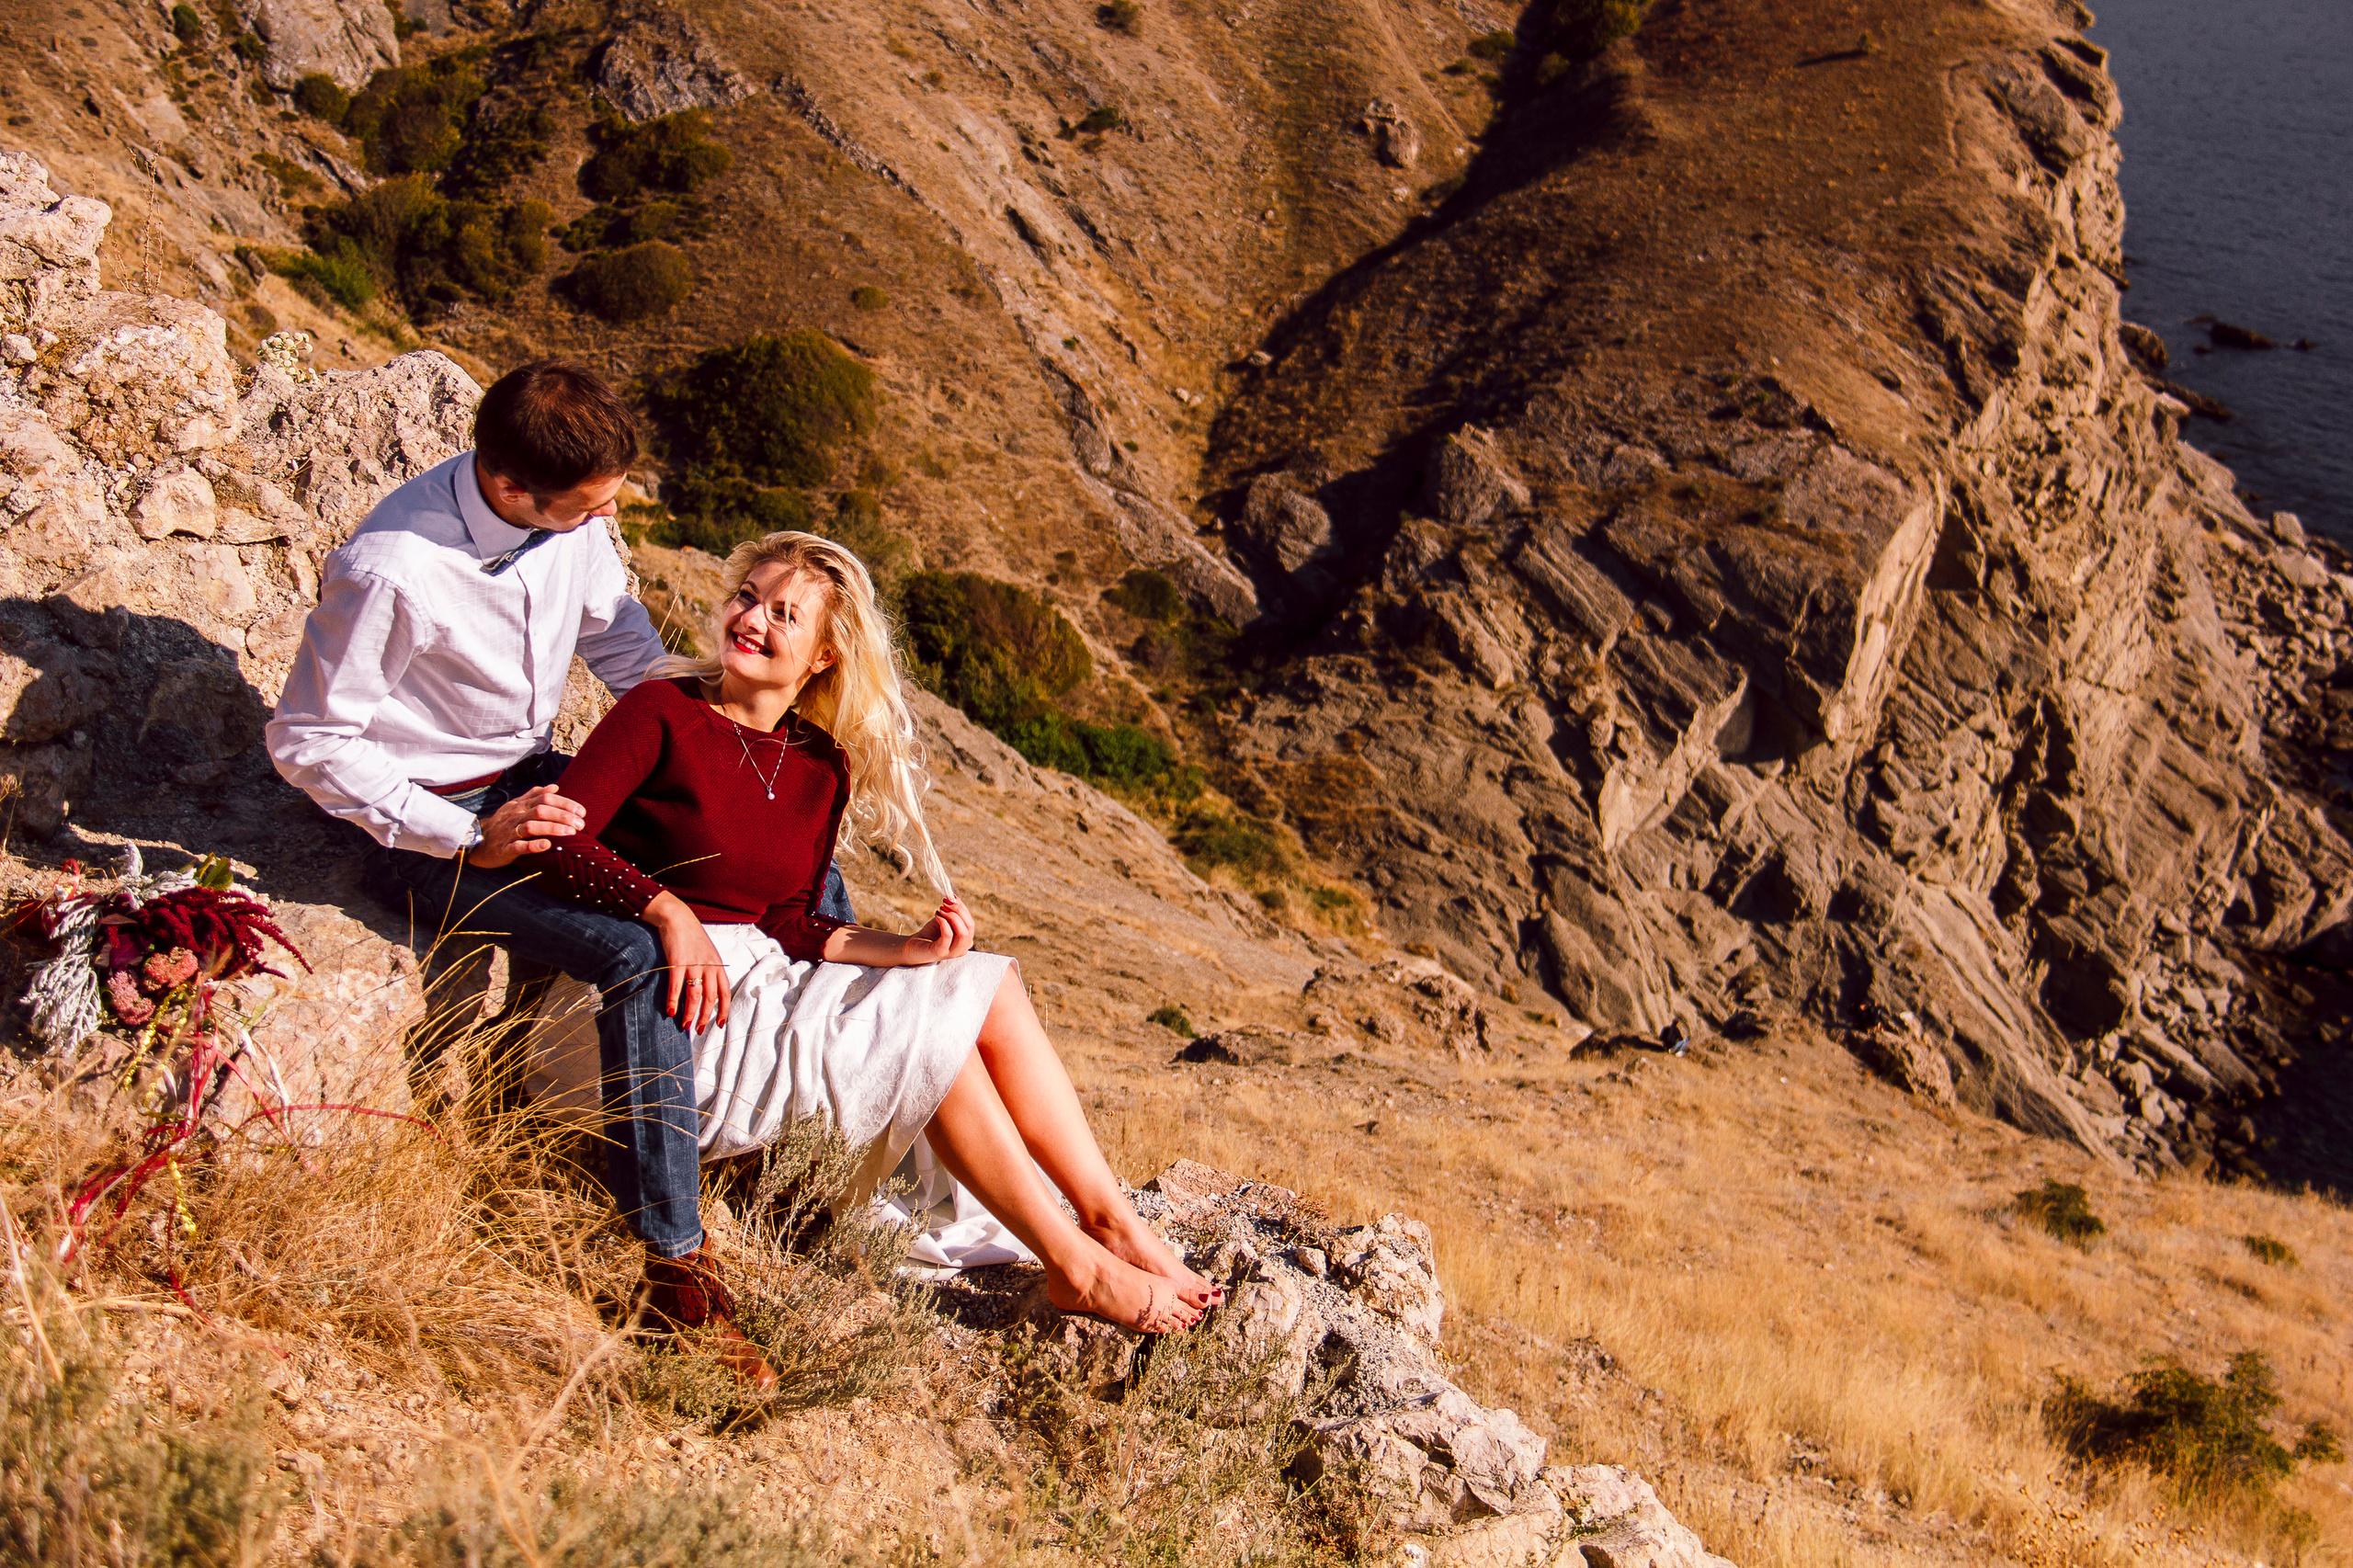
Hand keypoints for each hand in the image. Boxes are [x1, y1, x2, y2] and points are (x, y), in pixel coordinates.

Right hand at [462, 785, 584, 868]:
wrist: (475, 842)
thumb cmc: (501, 825)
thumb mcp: (516, 807)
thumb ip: (534, 796)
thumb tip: (554, 787)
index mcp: (520, 805)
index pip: (545, 798)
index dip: (565, 803)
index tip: (582, 812)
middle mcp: (515, 816)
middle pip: (541, 810)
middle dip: (563, 815)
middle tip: (581, 824)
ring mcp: (509, 832)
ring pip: (531, 826)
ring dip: (552, 828)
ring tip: (571, 832)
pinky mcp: (504, 849)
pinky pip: (518, 846)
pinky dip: (532, 845)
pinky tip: (547, 845)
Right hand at [646, 892, 728, 1032]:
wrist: (677, 918)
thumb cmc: (692, 936)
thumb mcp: (708, 952)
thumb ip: (711, 970)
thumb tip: (709, 990)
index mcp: (718, 965)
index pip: (725, 992)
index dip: (724, 1010)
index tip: (720, 1024)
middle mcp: (708, 966)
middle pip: (710, 998)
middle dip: (705, 1016)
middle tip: (698, 1030)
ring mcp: (693, 964)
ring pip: (694, 995)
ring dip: (689, 1013)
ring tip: (684, 1025)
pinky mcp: (677, 962)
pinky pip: (676, 986)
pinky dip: (673, 1000)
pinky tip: (670, 1011)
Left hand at [903, 896, 974, 964]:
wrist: (913, 946)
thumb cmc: (930, 934)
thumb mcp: (944, 920)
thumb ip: (952, 912)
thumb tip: (954, 898)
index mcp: (965, 941)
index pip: (971, 923)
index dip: (963, 908)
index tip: (952, 897)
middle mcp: (962, 948)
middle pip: (970, 927)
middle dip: (959, 910)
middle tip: (946, 902)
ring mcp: (952, 952)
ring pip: (963, 933)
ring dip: (953, 916)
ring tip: (941, 909)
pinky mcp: (940, 952)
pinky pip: (948, 935)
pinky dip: (943, 922)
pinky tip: (937, 915)